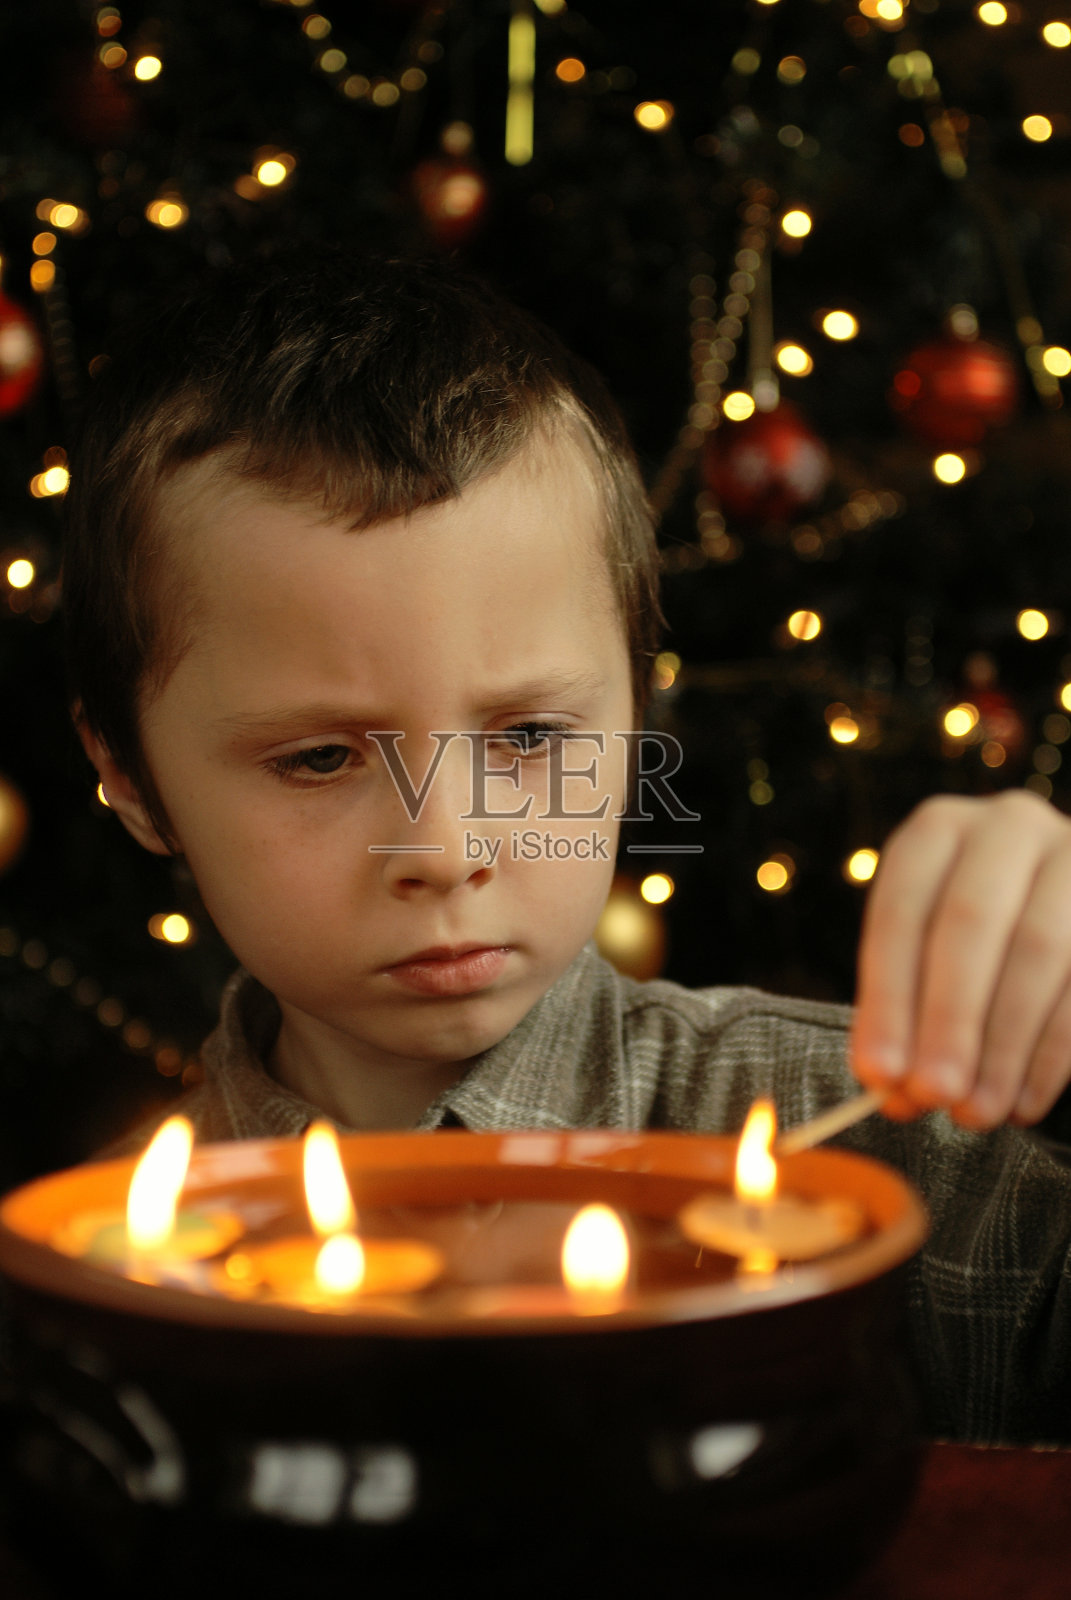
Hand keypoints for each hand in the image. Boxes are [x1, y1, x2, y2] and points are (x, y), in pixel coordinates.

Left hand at [851, 791, 1070, 1129]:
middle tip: (932, 1094)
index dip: (887, 997)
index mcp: (936, 830)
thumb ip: (901, 1013)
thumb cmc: (972, 942)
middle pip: (970, 923)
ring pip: (1037, 952)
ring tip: (976, 1112)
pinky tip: (1024, 1101)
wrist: (1059, 908)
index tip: (877, 1073)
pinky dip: (1051, 1053)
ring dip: (1003, 1046)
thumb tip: (887, 1087)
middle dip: (948, 1019)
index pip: (900, 911)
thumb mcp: (924, 957)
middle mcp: (1006, 827)